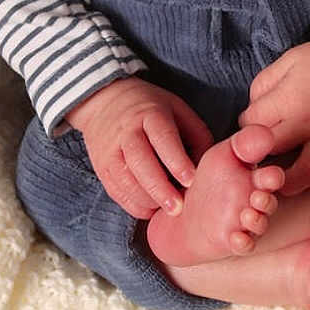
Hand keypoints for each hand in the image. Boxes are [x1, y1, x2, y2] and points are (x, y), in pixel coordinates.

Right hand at [66, 77, 214, 219]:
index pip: (163, 138)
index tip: (191, 180)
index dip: (176, 160)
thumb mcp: (177, 110)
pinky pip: (116, 191)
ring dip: (146, 199)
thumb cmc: (150, 109)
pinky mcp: (102, 167)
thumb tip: (207, 169)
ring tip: (166, 210)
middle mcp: (127, 131)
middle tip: (178, 208)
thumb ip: (196, 135)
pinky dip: (133, 204)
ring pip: (125, 180)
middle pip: (140, 161)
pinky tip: (151, 209)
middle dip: (160, 188)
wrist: (104, 100)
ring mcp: (110, 150)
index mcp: (150, 113)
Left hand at [238, 28, 309, 195]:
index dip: (245, 128)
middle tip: (256, 158)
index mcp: (289, 100)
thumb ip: (261, 89)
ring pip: (307, 173)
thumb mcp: (283, 63)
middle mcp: (309, 124)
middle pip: (274, 152)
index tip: (249, 128)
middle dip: (260, 156)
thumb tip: (252, 115)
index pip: (253, 125)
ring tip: (278, 181)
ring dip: (288, 180)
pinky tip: (308, 179)